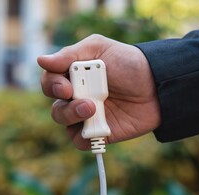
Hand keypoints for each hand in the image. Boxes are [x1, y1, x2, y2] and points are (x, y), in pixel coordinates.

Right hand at [38, 34, 160, 149]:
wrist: (157, 85)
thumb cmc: (128, 63)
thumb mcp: (99, 49)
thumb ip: (69, 55)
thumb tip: (41, 60)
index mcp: (73, 75)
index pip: (49, 83)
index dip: (52, 86)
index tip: (66, 86)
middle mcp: (77, 96)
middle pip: (55, 106)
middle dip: (65, 105)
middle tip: (80, 98)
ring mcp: (87, 115)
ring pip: (63, 123)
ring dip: (73, 117)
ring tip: (92, 109)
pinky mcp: (98, 132)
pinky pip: (79, 141)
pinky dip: (84, 137)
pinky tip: (98, 128)